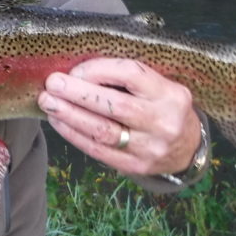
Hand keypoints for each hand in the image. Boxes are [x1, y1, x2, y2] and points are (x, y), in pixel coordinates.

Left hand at [38, 58, 200, 175]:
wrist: (187, 147)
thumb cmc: (162, 107)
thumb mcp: (158, 85)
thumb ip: (126, 78)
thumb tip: (79, 71)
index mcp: (170, 93)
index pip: (131, 74)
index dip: (98, 70)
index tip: (75, 69)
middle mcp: (163, 121)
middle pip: (114, 105)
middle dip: (78, 94)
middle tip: (52, 84)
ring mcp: (150, 147)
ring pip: (103, 131)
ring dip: (70, 116)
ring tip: (48, 103)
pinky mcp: (136, 166)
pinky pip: (99, 151)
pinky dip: (75, 135)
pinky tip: (59, 123)